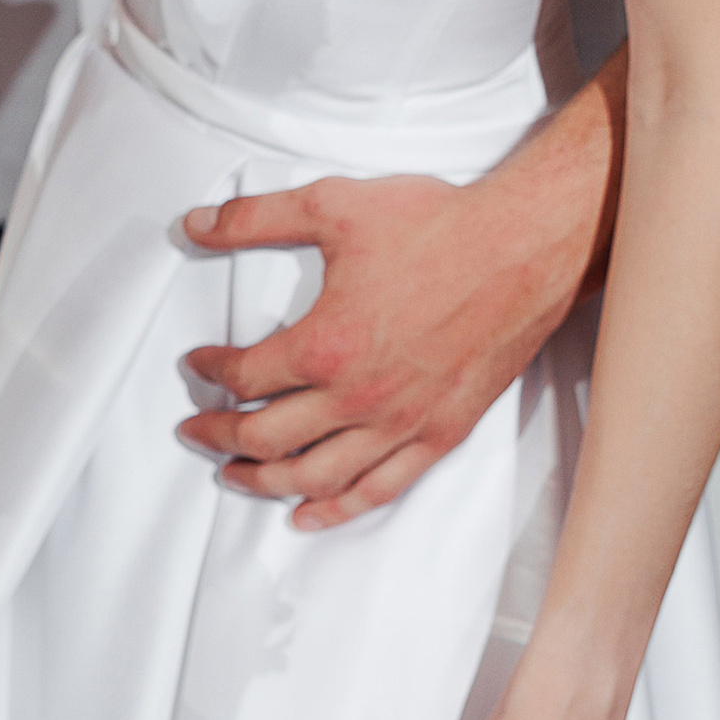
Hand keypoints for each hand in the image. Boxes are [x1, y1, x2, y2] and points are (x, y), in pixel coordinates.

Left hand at [179, 133, 608, 529]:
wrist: (523, 248)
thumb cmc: (437, 226)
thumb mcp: (333, 205)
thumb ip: (254, 218)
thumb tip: (195, 224)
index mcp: (326, 344)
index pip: (246, 377)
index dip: (212, 373)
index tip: (199, 365)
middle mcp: (359, 397)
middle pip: (268, 437)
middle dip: (221, 437)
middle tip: (196, 433)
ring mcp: (402, 423)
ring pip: (316, 475)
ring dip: (266, 481)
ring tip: (236, 476)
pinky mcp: (441, 433)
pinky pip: (380, 487)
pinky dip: (337, 507)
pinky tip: (309, 514)